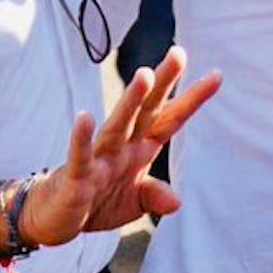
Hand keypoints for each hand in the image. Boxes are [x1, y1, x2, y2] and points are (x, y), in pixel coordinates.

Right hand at [19, 46, 220, 245]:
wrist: (53, 219)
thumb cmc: (96, 201)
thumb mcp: (133, 203)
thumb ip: (154, 195)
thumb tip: (176, 201)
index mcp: (140, 148)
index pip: (171, 119)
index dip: (193, 99)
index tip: (218, 75)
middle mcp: (122, 146)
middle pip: (146, 110)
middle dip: (162, 83)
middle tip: (179, 53)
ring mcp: (99, 158)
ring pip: (118, 125)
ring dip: (130, 102)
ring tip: (143, 76)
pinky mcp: (76, 177)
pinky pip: (80, 155)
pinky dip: (81, 138)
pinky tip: (85, 117)